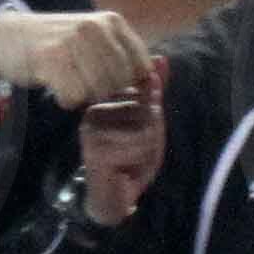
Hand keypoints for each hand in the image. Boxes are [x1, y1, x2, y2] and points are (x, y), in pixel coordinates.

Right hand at [0, 7, 150, 108]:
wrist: (5, 36)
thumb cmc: (54, 43)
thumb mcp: (93, 38)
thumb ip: (123, 53)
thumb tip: (160, 68)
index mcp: (112, 22)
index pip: (141, 67)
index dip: (128, 84)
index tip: (108, 84)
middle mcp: (95, 27)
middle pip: (120, 83)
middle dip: (104, 93)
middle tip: (81, 83)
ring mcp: (73, 42)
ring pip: (98, 92)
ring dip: (83, 97)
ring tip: (68, 82)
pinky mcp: (52, 59)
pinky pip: (73, 97)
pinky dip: (64, 100)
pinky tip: (54, 86)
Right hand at [76, 64, 165, 224]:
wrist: (115, 196)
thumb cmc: (131, 157)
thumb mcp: (150, 122)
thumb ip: (154, 92)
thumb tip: (161, 57)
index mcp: (104, 99)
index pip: (142, 89)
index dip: (152, 111)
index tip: (139, 130)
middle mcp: (93, 110)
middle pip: (145, 107)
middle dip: (150, 131)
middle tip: (134, 148)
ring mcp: (92, 129)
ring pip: (143, 126)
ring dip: (146, 146)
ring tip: (130, 157)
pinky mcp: (96, 149)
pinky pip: (137, 144)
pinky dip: (140, 157)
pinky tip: (125, 167)